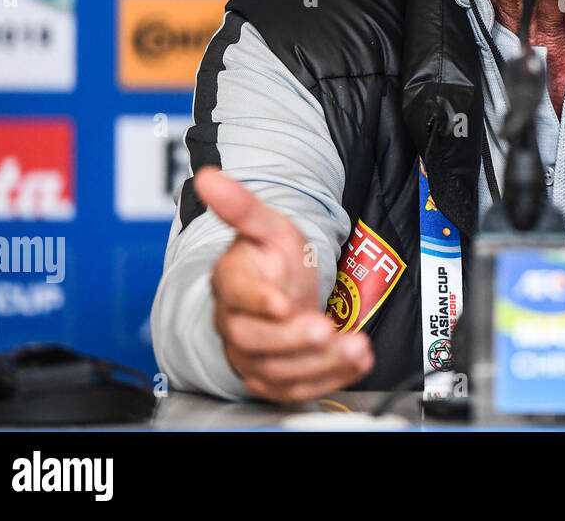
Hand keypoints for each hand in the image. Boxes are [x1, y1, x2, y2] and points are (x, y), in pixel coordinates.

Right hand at [198, 166, 373, 403]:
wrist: (281, 291)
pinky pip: (295, 389)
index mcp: (231, 283)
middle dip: (292, 339)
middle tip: (324, 329)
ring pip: (277, 371)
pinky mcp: (272, 379)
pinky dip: (329, 379)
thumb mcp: (267, 226)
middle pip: (254, 341)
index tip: (282, 303)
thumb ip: (242, 206)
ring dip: (319, 363)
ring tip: (355, 348)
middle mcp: (235, 324)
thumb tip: (208, 176)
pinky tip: (356, 364)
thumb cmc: (271, 259)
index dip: (258, 300)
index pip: (236, 295)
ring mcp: (251, 356)